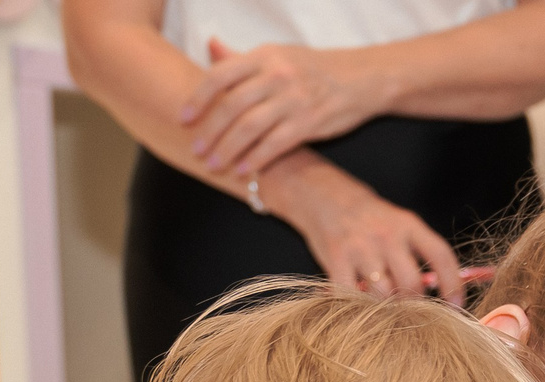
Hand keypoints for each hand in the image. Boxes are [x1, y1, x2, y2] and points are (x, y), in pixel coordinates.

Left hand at [184, 38, 374, 175]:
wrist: (362, 78)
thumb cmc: (314, 68)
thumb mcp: (278, 55)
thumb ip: (242, 57)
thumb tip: (210, 47)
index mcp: (264, 56)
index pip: (220, 75)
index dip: (198, 98)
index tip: (183, 119)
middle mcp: (276, 75)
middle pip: (231, 105)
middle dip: (209, 131)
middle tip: (196, 150)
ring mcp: (293, 99)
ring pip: (250, 127)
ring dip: (228, 149)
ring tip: (213, 165)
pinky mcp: (310, 122)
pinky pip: (276, 143)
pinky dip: (257, 158)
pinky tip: (244, 170)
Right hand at [262, 158, 462, 301]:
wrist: (325, 197)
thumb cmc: (371, 221)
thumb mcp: (401, 226)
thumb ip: (422, 255)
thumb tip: (450, 294)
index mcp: (409, 225)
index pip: (441, 255)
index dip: (453, 285)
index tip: (457, 306)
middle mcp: (386, 235)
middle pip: (412, 283)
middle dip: (415, 304)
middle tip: (412, 310)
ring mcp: (360, 247)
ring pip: (383, 295)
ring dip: (386, 308)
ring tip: (384, 305)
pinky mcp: (335, 259)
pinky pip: (352, 296)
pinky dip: (358, 306)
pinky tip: (360, 303)